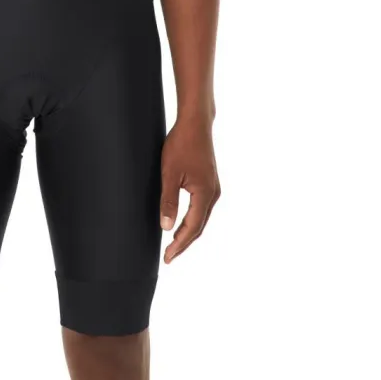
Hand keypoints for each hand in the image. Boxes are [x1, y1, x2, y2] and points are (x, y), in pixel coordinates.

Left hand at [159, 115, 219, 263]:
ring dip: (189, 232)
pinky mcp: (210, 181)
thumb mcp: (169, 173)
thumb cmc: (181, 144)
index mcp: (205, 194)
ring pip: (202, 218)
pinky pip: (202, 208)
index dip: (180, 244)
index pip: (192, 228)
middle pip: (199, 227)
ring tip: (174, 243)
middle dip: (184, 242)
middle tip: (169, 256)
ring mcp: (213, 187)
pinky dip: (193, 219)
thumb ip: (168, 200)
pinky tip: (183, 221)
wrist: (195, 123)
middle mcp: (213, 194)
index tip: (168, 257)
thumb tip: (166, 227)